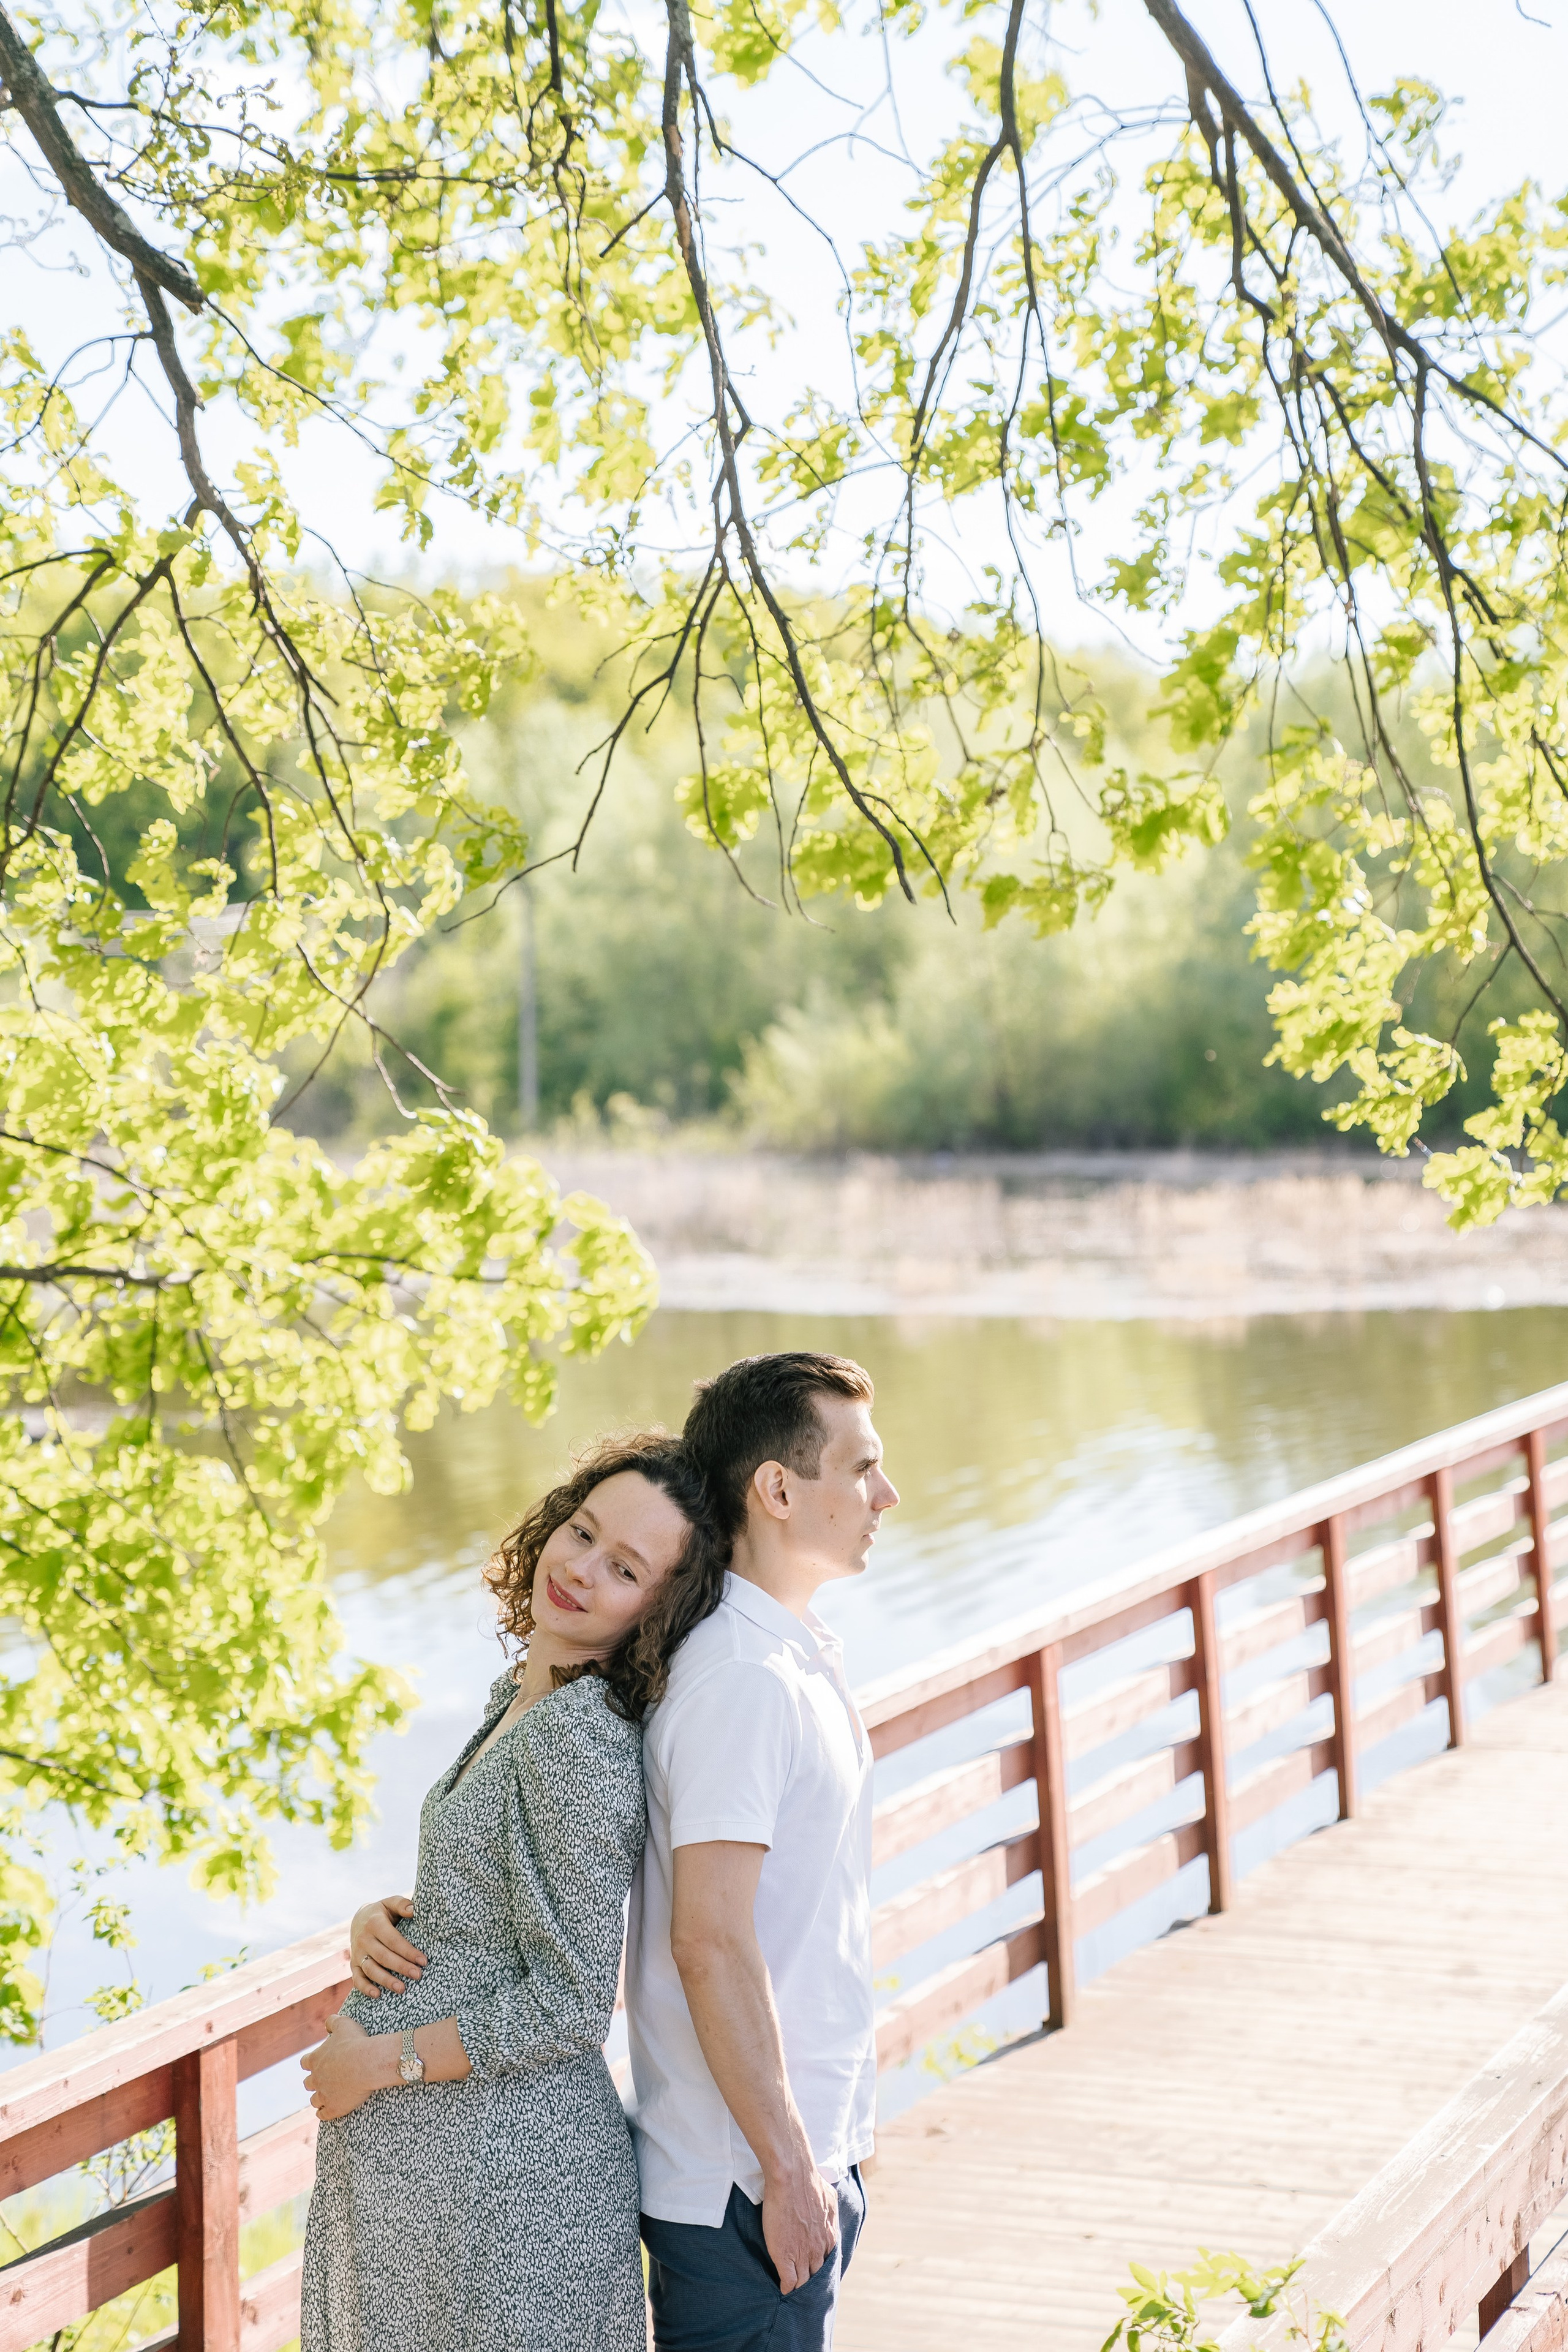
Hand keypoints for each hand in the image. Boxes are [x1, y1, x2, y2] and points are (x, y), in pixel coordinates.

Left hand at [302, 2011, 388, 2121]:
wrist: (368, 2063)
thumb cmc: (356, 2042)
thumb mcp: (344, 2024)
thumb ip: (333, 2021)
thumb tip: (328, 2023)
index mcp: (315, 2059)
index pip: (304, 2063)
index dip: (310, 2063)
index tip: (316, 2063)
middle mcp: (316, 2078)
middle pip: (308, 2083)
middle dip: (314, 2081)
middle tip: (323, 2080)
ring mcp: (323, 2095)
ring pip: (314, 2100)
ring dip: (318, 2098)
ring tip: (324, 2098)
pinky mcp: (333, 2108)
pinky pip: (322, 2114)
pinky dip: (322, 2113)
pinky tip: (324, 2112)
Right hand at [349, 1896, 425, 1997]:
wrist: (359, 1919)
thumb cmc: (382, 1912)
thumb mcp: (390, 1902)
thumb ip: (402, 1904)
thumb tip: (413, 1910)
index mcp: (374, 1923)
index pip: (393, 1940)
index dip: (408, 1951)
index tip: (423, 1961)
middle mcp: (363, 1939)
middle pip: (383, 1956)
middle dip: (401, 1967)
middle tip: (418, 1975)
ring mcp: (357, 1953)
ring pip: (370, 1969)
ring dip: (386, 1980)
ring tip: (401, 1989)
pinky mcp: (353, 1964)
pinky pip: (357, 1978)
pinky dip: (365, 1988)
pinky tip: (377, 1995)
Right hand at [761, 2162, 837, 2295]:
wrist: (792, 2178)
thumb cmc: (810, 2183)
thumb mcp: (830, 2199)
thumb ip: (830, 2213)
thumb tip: (829, 2215)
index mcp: (830, 2238)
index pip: (828, 2264)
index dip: (821, 2269)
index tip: (815, 2271)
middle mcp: (819, 2250)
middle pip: (817, 2276)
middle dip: (812, 2282)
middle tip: (807, 2288)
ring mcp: (802, 2255)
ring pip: (804, 2282)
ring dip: (800, 2287)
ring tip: (795, 2292)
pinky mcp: (784, 2256)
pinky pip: (788, 2281)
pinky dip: (787, 2287)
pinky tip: (784, 2289)